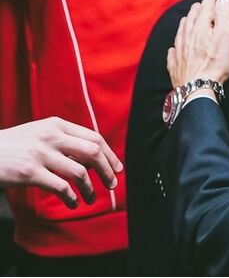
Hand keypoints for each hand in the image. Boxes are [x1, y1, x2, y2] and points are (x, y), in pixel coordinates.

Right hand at [0, 118, 122, 207]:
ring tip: (90, 198)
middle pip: (93, 152)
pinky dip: (71, 197)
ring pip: (80, 172)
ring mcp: (40, 153)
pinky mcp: (29, 171)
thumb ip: (63, 140)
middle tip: (112, 184)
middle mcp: (51, 136)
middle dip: (107, 170)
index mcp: (56, 125)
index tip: (117, 168)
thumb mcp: (39, 134)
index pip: (94, 137)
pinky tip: (72, 203)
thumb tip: (92, 158)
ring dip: (90, 189)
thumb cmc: (12, 146)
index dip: (110, 154)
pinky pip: (61, 186)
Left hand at [167, 0, 228, 86]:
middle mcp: (187, 36)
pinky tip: (173, 49)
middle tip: (201, 5)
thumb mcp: (227, 35)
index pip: (205, 9)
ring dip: (185, 24)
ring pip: (181, 33)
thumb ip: (224, 15)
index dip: (211, 1)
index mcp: (200, 27)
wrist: (198, 88)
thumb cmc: (216, 62)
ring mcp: (179, 51)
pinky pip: (173, 53)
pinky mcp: (176, 66)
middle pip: (191, 19)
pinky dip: (174, 48)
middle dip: (197, 10)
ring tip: (187, 19)